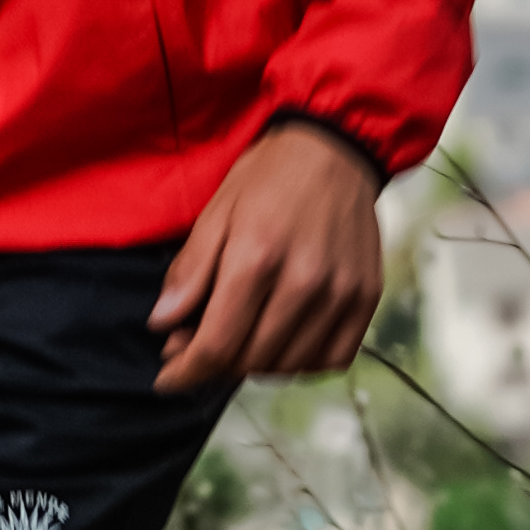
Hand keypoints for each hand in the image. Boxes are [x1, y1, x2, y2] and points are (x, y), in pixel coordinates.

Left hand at [150, 120, 385, 396]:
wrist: (335, 150)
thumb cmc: (266, 179)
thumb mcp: (214, 213)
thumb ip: (189, 273)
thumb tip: (163, 324)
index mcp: (257, 257)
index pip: (218, 345)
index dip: (186, 372)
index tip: (167, 379)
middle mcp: (304, 282)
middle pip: (252, 360)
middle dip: (213, 365)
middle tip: (192, 345)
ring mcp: (341, 293)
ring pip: (290, 365)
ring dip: (254, 365)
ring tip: (235, 338)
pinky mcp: (367, 298)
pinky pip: (332, 358)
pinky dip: (301, 361)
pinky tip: (279, 340)